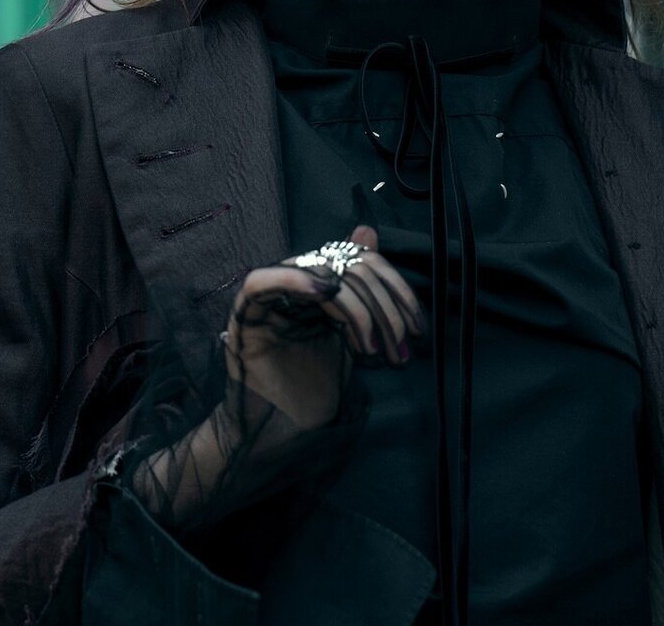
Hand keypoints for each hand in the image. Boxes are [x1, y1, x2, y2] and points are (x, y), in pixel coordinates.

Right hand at [223, 224, 424, 429]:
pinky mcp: (245, 317)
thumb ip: (361, 292)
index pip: (361, 262)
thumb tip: (367, 232)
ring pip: (320, 274)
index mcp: (317, 284)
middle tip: (399, 351)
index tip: (417, 329)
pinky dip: (295, 279)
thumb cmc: (314, 387)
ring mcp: (268, 298)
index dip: (395, 289)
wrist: (285, 431)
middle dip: (383, 310)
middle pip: (347, 268)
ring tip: (372, 351)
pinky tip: (326, 292)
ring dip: (358, 310)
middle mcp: (292, 283)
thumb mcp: (352, 335)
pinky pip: (261, 283)